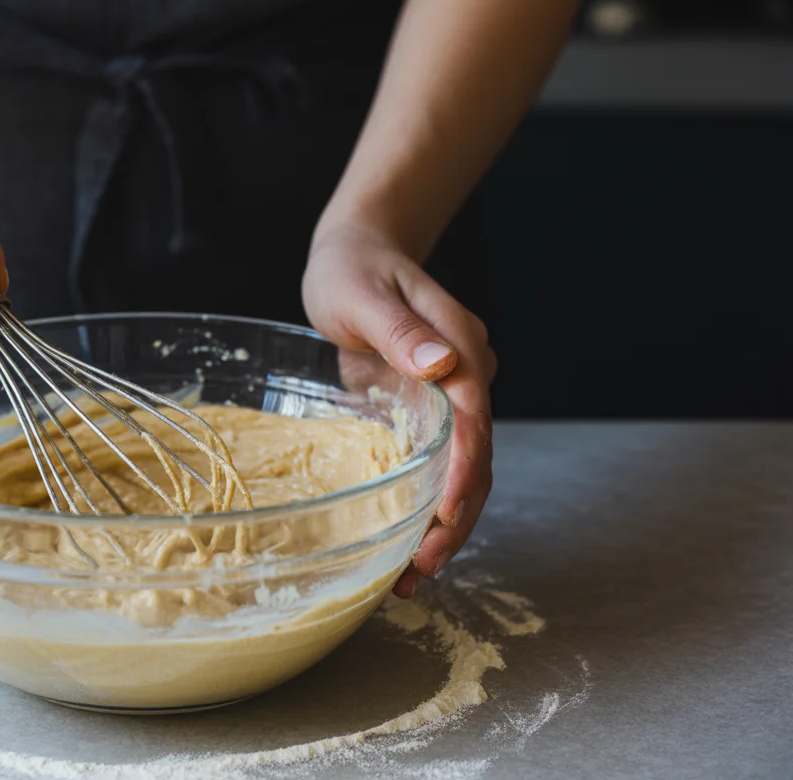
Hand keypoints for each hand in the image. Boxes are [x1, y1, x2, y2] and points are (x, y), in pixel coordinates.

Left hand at [302, 222, 495, 598]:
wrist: (358, 253)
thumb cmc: (354, 268)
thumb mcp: (365, 294)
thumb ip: (401, 330)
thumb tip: (443, 365)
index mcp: (461, 349)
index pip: (473, 422)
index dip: (463, 473)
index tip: (446, 515)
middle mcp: (466, 377)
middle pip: (475, 459)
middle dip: (455, 518)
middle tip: (420, 569)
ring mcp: (451, 397)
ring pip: (460, 471)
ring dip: (443, 525)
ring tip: (411, 577)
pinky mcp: (428, 412)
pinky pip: (435, 465)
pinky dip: (425, 505)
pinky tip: (402, 541)